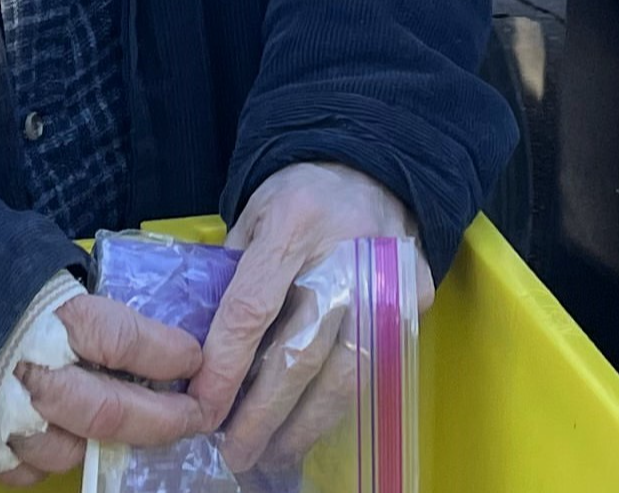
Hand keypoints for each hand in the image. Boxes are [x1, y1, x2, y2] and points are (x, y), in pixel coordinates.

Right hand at [0, 293, 208, 486]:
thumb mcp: (25, 264)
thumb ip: (70, 296)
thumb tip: (113, 315)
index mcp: (50, 319)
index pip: (126, 341)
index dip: (168, 353)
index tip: (193, 358)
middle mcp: (35, 378)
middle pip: (114, 413)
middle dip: (164, 419)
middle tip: (194, 415)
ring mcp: (8, 424)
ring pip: (78, 449)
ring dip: (113, 444)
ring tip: (138, 430)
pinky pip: (34, 470)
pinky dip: (56, 457)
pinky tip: (67, 438)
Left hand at [190, 162, 432, 472]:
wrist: (374, 165)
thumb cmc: (301, 195)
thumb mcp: (254, 215)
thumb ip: (232, 276)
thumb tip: (203, 357)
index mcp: (295, 221)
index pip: (252, 311)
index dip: (225, 370)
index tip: (202, 412)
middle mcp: (348, 252)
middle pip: (300, 353)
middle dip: (263, 415)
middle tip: (236, 453)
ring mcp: (389, 278)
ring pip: (346, 373)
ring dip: (306, 424)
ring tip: (274, 452)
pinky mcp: (417, 296)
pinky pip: (377, 363)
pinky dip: (342, 398)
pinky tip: (314, 419)